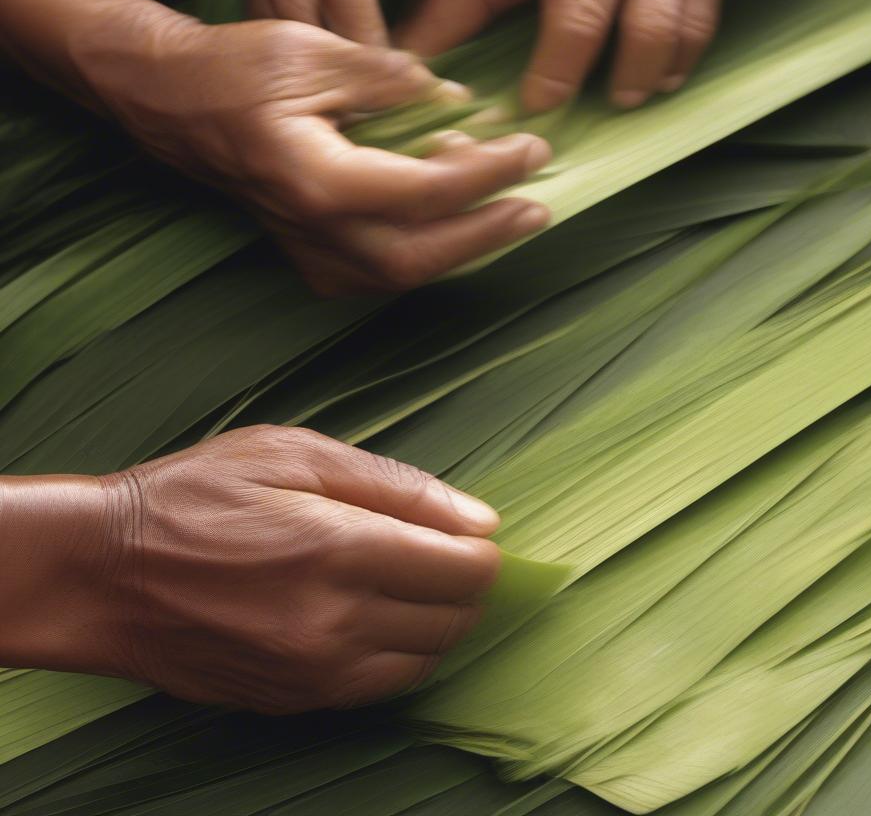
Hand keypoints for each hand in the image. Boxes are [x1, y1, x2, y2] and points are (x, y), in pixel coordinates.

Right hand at [0, 427, 501, 711]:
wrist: (104, 574)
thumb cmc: (197, 497)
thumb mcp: (293, 455)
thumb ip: (397, 486)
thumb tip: (478, 520)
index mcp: (343, 550)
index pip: (466, 571)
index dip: (479, 551)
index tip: (466, 534)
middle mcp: (337, 625)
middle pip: (454, 621)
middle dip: (462, 585)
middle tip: (435, 552)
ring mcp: (313, 674)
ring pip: (424, 662)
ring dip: (434, 623)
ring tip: (402, 582)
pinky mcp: (292, 702)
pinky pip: (378, 689)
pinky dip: (396, 655)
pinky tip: (369, 618)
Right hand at [72, 0, 550, 293]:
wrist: (170, 100)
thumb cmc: (233, 69)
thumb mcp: (314, 52)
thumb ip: (391, 81)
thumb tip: (456, 102)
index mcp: (319, 181)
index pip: (428, 192)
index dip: (489, 173)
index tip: (530, 148)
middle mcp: (314, 230)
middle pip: (421, 257)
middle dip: (486, 234)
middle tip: (535, 208)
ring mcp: (305, 250)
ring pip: (400, 275)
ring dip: (458, 248)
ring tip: (502, 211)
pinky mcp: (304, 252)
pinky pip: (375, 274)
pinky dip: (421, 256)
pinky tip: (448, 230)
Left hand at [398, 0, 857, 110]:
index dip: (446, 23)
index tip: (419, 71)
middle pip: (574, 18)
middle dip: (555, 73)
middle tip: (541, 108)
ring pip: (645, 36)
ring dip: (631, 77)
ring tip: (622, 96)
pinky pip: (692, 34)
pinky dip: (675, 64)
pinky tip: (663, 75)